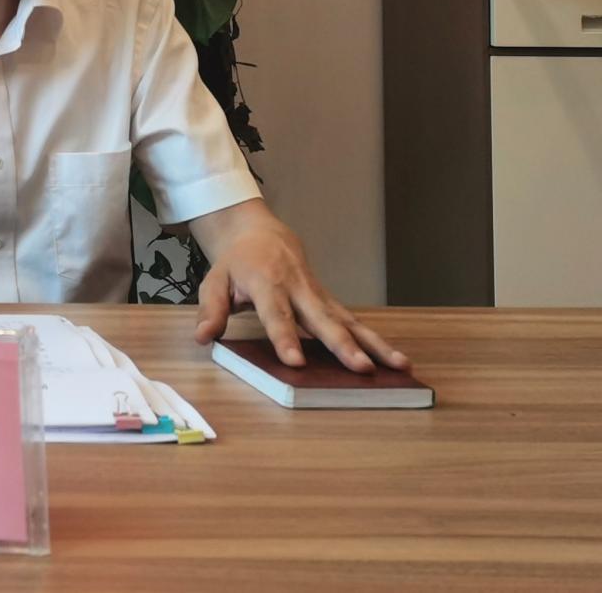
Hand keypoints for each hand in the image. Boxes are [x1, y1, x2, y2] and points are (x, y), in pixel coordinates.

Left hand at [188, 198, 407, 373]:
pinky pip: (354, 322)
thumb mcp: (214, 280)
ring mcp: (318, 294)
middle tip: (360, 368)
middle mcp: (298, 288)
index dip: (285, 338)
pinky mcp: (330, 301)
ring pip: (348, 320)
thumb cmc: (236, 262)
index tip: (295, 363)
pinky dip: (376, 340)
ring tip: (398, 365)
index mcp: (266, 283)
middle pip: (322, 319)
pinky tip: (397, 359)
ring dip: (374, 343)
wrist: (260, 234)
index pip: (276, 314)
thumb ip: (210, 309)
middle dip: (342, 345)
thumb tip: (203, 336)